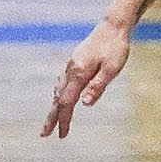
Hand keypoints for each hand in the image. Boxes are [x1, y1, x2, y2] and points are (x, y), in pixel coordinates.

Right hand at [43, 20, 132, 137]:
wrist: (112, 27)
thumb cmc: (115, 48)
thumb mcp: (111, 69)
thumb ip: (97, 86)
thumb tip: (84, 104)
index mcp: (79, 73)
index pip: (67, 102)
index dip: (64, 119)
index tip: (62, 135)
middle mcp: (71, 71)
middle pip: (58, 99)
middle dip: (52, 118)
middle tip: (45, 134)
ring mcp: (70, 66)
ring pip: (58, 91)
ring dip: (54, 108)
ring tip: (50, 122)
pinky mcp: (73, 63)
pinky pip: (61, 83)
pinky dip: (58, 96)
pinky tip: (59, 100)